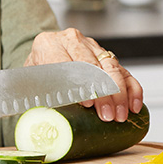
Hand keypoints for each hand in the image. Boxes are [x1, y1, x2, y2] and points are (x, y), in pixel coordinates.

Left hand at [24, 28, 142, 122]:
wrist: (44, 58)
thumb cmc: (36, 75)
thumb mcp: (28, 84)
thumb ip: (34, 98)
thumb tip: (44, 122)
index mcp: (47, 44)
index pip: (66, 64)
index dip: (78, 85)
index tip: (87, 103)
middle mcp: (72, 41)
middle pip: (92, 66)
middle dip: (102, 93)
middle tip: (107, 115)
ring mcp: (92, 47)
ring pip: (111, 68)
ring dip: (119, 94)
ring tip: (120, 115)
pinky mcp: (108, 58)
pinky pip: (125, 72)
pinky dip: (132, 89)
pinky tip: (134, 106)